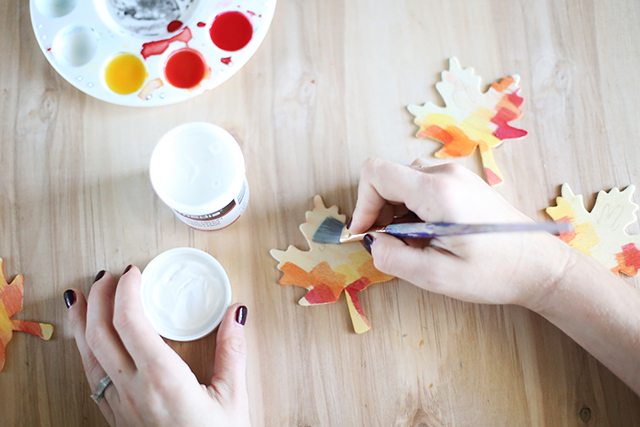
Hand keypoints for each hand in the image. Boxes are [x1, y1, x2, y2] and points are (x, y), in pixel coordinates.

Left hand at [64, 267, 249, 426]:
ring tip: (81, 296)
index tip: (135, 271)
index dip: (126, 291)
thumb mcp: (234, 398)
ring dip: (82, 320)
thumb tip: (236, 312)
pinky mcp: (115, 415)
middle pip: (99, 333)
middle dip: (100, 297)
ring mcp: (118, 404)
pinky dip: (84, 348)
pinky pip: (90, 375)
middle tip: (110, 274)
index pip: (130, 323)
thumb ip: (232, 351)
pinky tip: (89, 340)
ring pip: (86, 354)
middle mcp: (132, 389)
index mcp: (163, 380)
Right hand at [350, 158, 573, 308]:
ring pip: (405, 183)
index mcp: (437, 191)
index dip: (362, 203)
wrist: (540, 266)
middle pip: (389, 178)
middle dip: (379, 211)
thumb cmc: (494, 273)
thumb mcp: (437, 276)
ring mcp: (457, 176)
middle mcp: (446, 173)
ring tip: (416, 245)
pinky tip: (431, 236)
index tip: (366, 234)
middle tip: (393, 246)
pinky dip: (414, 210)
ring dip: (397, 213)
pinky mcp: (463, 184)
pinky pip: (423, 187)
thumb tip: (372, 242)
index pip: (376, 173)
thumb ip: (394, 258)